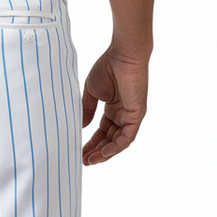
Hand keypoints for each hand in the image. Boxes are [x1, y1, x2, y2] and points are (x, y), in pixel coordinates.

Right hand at [81, 49, 148, 164]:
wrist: (123, 56)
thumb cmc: (108, 68)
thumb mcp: (92, 91)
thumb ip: (87, 109)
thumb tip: (81, 127)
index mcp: (113, 108)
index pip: (102, 131)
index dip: (91, 142)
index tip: (79, 151)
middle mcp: (123, 115)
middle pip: (109, 139)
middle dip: (96, 151)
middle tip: (83, 160)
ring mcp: (130, 117)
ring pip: (118, 142)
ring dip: (104, 153)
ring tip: (90, 160)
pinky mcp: (137, 116)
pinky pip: (127, 137)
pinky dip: (115, 147)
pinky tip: (103, 153)